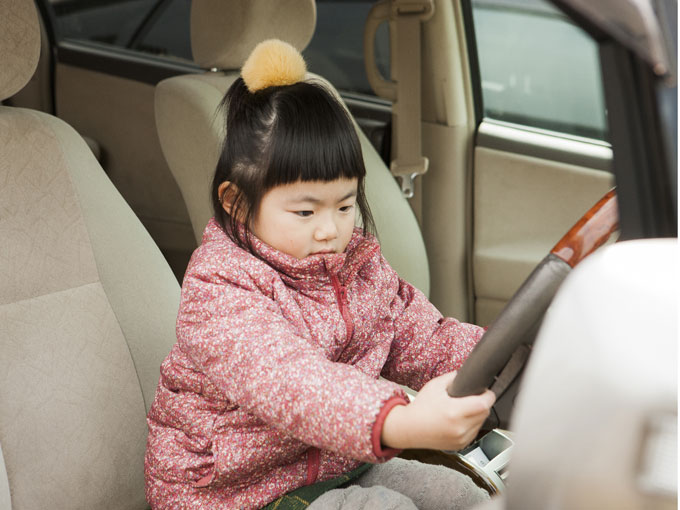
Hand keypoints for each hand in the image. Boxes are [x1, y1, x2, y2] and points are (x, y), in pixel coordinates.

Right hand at [381, 371, 495, 450]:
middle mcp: (459, 427)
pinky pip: (475, 432)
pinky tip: (460, 420)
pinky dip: (472, 425)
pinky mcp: (460, 446)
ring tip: (465, 409)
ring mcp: (460, 439)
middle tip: (474, 397)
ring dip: (478, 415)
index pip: (484, 404)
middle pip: (485, 413)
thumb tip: (468, 374)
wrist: (409, 428)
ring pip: (481, 423)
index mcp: (454, 411)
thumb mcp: (435, 385)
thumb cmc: (420, 407)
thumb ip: (453, 377)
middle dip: (483, 403)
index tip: (486, 391)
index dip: (488, 395)